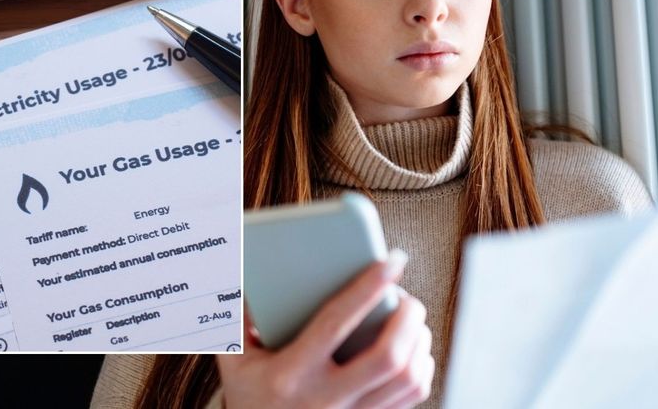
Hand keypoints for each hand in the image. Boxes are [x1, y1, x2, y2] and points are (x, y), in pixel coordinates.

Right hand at [217, 250, 433, 408]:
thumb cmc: (250, 397)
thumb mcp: (236, 360)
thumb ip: (242, 317)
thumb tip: (256, 272)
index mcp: (290, 375)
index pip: (336, 323)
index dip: (368, 287)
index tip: (391, 261)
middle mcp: (325, 400)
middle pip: (388, 357)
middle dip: (408, 319)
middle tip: (409, 299)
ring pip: (407, 379)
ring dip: (419, 343)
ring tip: (412, 321)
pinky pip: (411, 398)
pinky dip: (421, 368)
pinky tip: (414, 350)